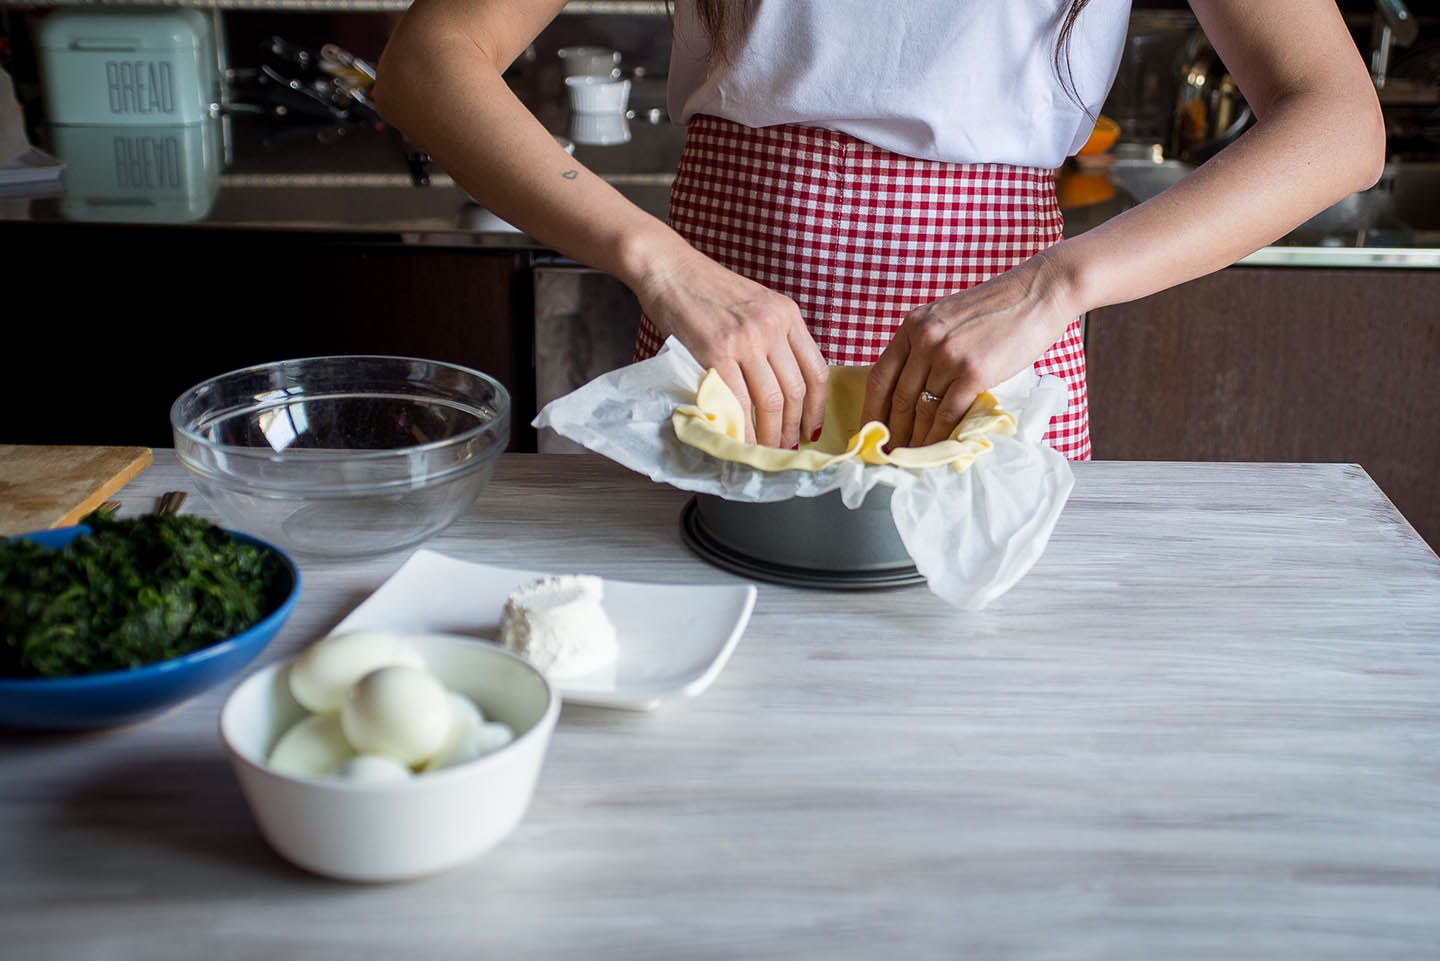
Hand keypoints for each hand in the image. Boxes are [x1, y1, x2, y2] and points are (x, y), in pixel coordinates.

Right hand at [635, 247, 827, 448]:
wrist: (669, 270)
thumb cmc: (707, 290)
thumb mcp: (755, 305)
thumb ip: (773, 337)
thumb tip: (783, 387)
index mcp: (787, 314)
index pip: (816, 370)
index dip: (817, 407)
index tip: (812, 428)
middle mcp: (772, 326)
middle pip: (796, 391)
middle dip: (793, 427)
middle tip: (785, 448)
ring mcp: (746, 339)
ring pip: (772, 401)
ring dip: (770, 433)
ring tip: (765, 449)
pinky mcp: (717, 352)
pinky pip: (739, 401)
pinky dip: (743, 429)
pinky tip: (742, 442)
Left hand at [860, 251, 1076, 447]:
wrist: (1038, 293)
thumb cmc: (999, 307)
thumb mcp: (948, 317)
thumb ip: (927, 344)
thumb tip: (914, 383)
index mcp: (913, 325)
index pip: (879, 375)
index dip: (871, 409)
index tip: (869, 431)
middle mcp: (924, 339)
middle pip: (897, 397)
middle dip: (891, 431)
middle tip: (888, 454)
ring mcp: (947, 355)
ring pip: (921, 409)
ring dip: (914, 439)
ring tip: (910, 459)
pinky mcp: (974, 372)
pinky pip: (947, 413)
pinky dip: (939, 436)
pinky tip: (936, 450)